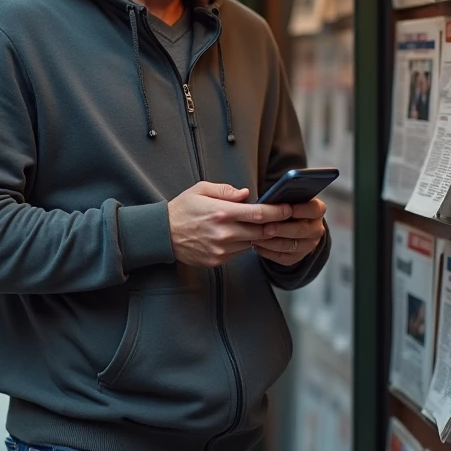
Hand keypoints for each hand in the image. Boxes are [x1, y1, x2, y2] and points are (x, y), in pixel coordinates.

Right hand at [167, 182, 290, 268]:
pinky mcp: (218, 260)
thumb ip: (226, 191)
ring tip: (253, 226)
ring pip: (251, 243)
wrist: (162, 234)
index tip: (288, 208)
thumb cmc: (182, 209)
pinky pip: (239, 252)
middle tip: (280, 218)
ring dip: (256, 235)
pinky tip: (235, 235)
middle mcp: (224, 233)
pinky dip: (242, 244)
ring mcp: (221, 249)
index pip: (258, 214)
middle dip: (273, 225)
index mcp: (221, 212)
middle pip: (261, 231)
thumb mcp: (200, 190)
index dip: (277, 212)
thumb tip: (247, 194)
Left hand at [252, 197, 326, 266]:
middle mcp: (316, 229)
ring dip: (272, 242)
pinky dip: (268, 252)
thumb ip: (280, 195)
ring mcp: (308, 245)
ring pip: (291, 245)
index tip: (286, 208)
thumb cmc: (283, 206)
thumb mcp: (285, 197)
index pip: (314, 209)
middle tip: (266, 227)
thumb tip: (265, 196)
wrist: (288, 223)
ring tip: (255, 237)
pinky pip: (283, 257)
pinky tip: (256, 245)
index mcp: (316, 210)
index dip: (301, 209)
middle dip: (282, 229)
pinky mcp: (298, 257)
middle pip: (301, 230)